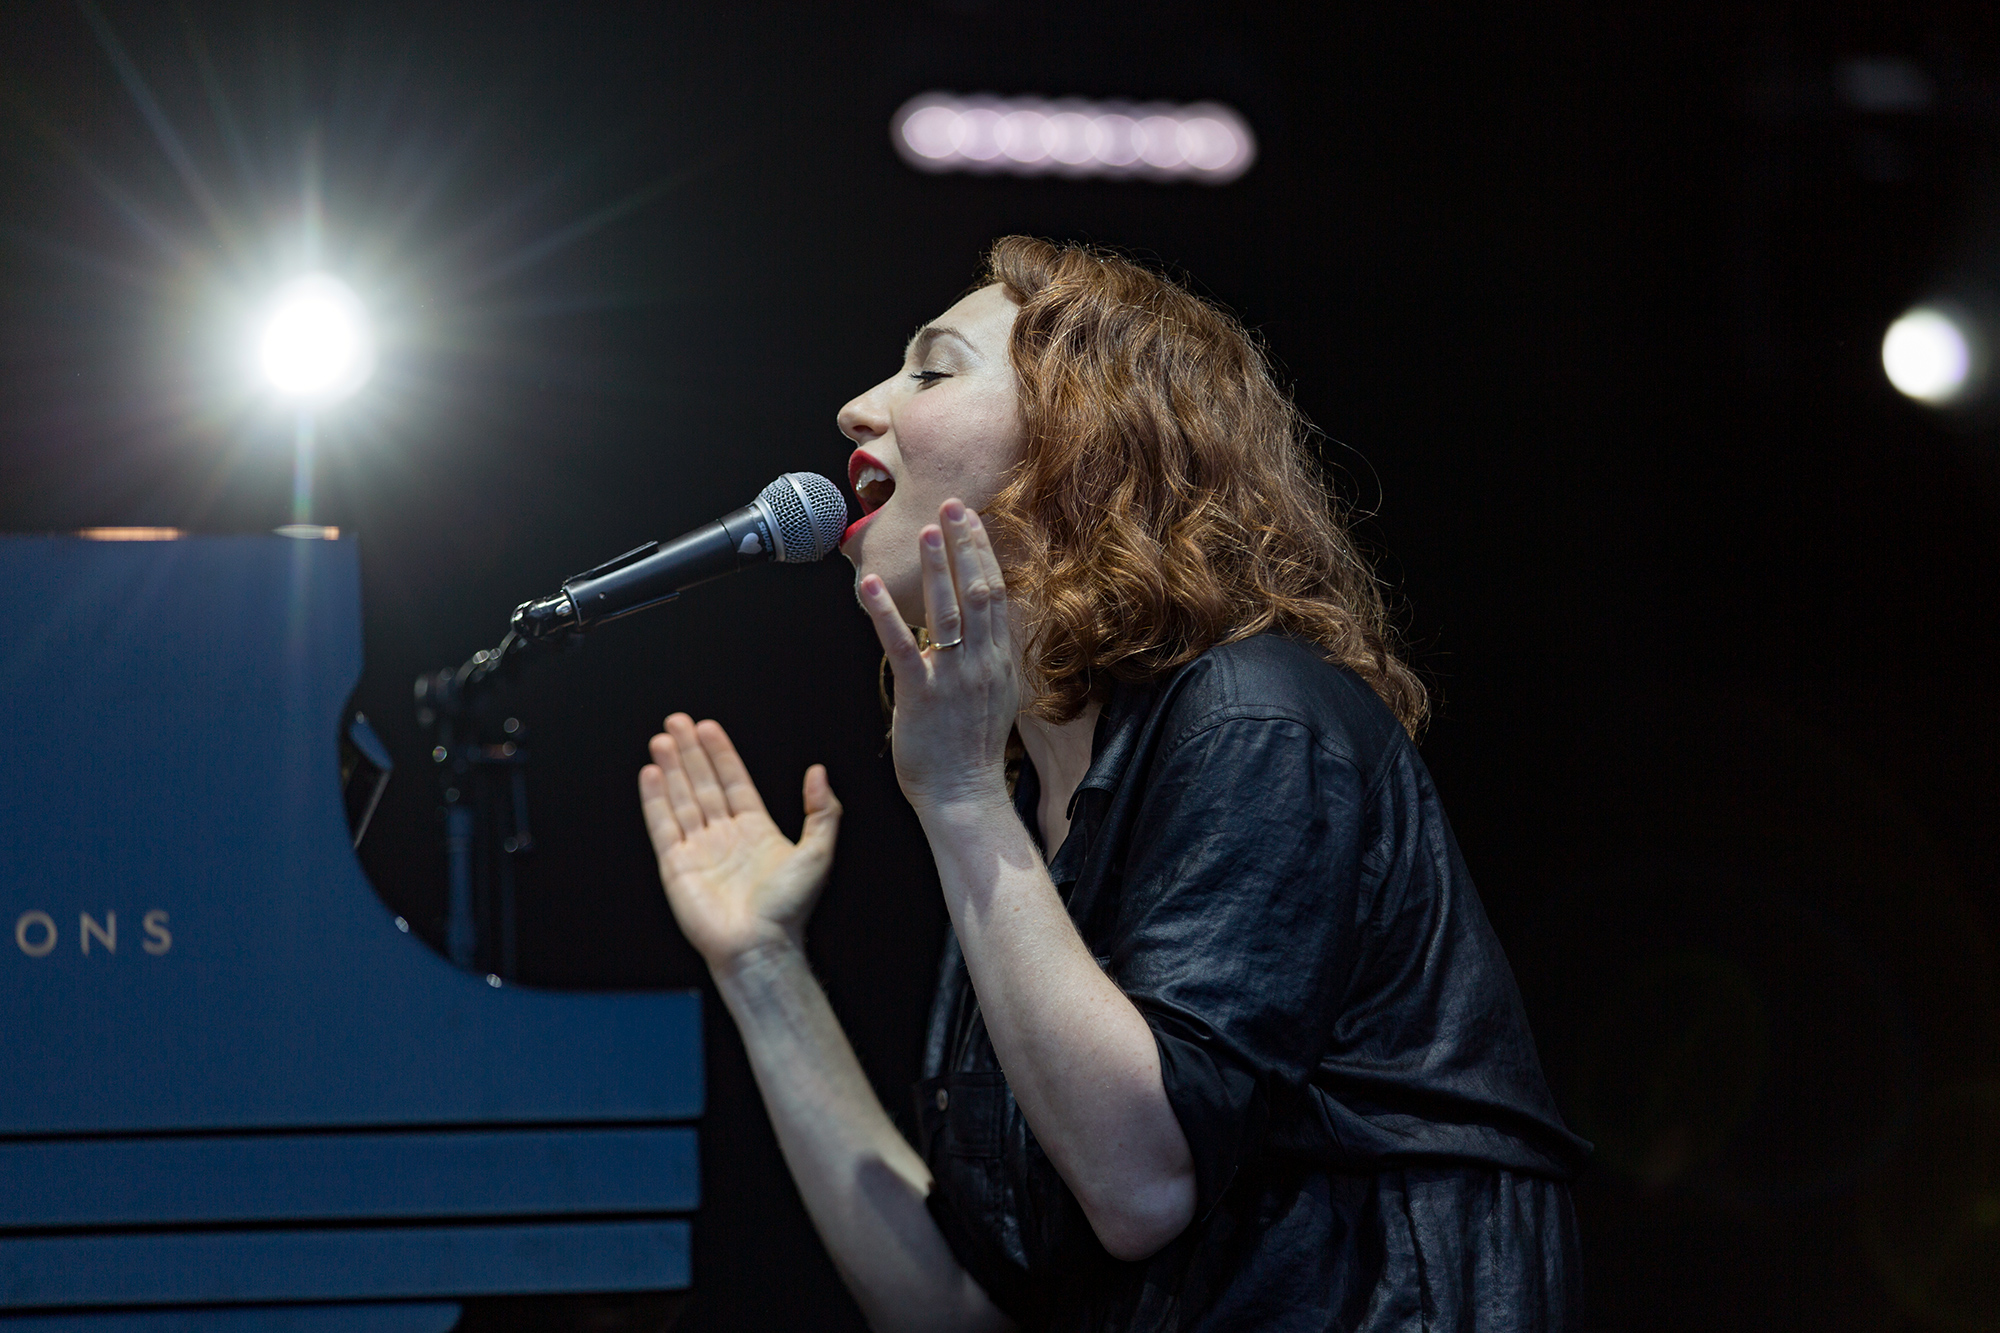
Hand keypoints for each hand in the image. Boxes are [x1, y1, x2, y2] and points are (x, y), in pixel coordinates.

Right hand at [638, 714, 840, 970]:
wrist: (759, 946)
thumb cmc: (789, 910)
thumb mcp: (818, 853)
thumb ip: (822, 810)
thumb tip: (818, 771)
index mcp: (756, 830)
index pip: (734, 781)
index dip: (721, 753)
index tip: (709, 727)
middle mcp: (725, 836)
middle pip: (703, 783)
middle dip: (690, 751)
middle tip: (677, 721)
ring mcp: (699, 849)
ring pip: (682, 798)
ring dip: (671, 768)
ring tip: (661, 739)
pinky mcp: (676, 866)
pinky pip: (663, 825)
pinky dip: (655, 799)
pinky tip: (651, 774)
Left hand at [858, 498, 1017, 813]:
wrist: (964, 796)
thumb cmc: (970, 752)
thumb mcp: (994, 696)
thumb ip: (986, 659)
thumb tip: (976, 629)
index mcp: (999, 661)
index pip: (995, 593)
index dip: (982, 552)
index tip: (971, 520)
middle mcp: (982, 663)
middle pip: (978, 591)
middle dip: (965, 545)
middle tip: (952, 506)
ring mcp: (954, 678)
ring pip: (948, 611)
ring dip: (936, 566)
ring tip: (925, 531)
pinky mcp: (922, 695)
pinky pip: (903, 646)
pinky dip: (886, 612)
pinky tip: (871, 585)